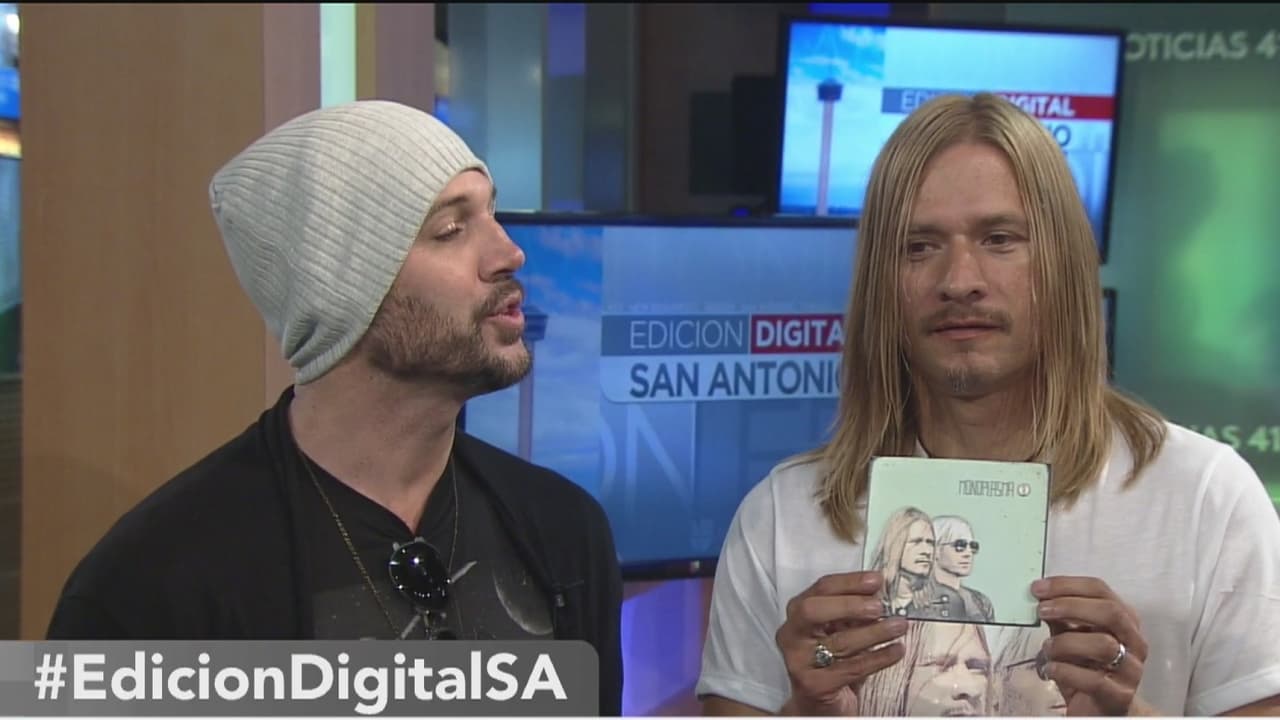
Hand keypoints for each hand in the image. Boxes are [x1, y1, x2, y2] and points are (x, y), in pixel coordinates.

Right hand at [775, 571, 909, 714]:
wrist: (818, 704)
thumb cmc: (832, 661)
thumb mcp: (839, 630)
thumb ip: (854, 611)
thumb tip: (880, 592)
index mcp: (797, 613)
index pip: (820, 588)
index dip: (850, 582)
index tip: (877, 580)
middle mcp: (791, 635)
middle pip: (813, 610)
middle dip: (849, 605)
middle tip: (879, 606)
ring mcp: (799, 660)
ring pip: (839, 642)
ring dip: (874, 632)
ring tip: (899, 626)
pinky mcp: (814, 685)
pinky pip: (852, 668)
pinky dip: (878, 657)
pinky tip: (896, 650)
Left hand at [1033, 576, 1148, 715]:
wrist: (1102, 710)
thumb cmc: (1088, 669)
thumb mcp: (1073, 637)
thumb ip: (1062, 618)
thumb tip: (1041, 596)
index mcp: (1124, 620)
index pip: (1101, 590)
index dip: (1068, 585)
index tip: (1039, 588)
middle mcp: (1134, 642)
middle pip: (1110, 612)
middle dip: (1070, 606)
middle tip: (1042, 610)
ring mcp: (1130, 670)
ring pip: (1103, 644)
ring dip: (1066, 642)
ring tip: (1047, 648)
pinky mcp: (1120, 696)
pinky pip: (1094, 679)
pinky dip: (1065, 670)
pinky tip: (1051, 669)